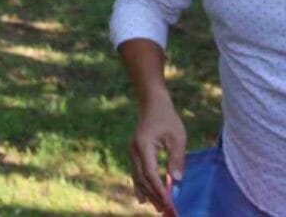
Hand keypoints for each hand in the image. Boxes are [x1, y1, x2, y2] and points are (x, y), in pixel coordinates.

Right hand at [129, 91, 185, 214]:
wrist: (152, 103)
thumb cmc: (167, 118)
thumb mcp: (177, 137)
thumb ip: (176, 158)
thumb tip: (177, 180)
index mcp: (143, 146)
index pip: (151, 174)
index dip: (159, 190)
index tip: (170, 203)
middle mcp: (134, 150)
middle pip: (142, 178)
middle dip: (154, 195)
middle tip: (166, 210)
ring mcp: (132, 151)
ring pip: (137, 177)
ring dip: (147, 193)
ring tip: (156, 207)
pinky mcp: (135, 152)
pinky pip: (136, 172)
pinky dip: (140, 185)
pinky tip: (142, 197)